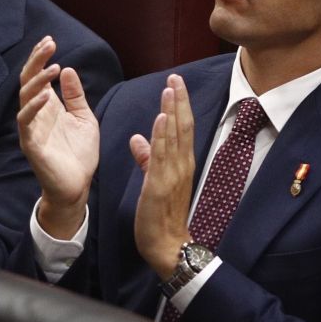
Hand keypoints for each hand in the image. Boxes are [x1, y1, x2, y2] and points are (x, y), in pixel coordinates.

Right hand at [17, 36, 98, 238]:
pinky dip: (34, 107)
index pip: (37, 76)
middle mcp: (35, 114)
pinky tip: (46, 96)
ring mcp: (31, 129)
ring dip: (37, 81)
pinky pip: (26, 123)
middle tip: (49, 44)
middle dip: (36, 61)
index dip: (41, 57)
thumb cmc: (79, 153)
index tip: (50, 40)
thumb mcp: (84, 118)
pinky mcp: (31, 145)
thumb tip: (68, 70)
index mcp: (47, 106)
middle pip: (28, 81)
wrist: (78, 185)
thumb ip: (75, 96)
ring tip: (52, 66)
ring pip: (25, 98)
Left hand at [131, 74, 194, 279]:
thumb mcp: (154, 181)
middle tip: (176, 76)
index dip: (180, 104)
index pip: (182, 128)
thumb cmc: (162, 215)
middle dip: (179, 100)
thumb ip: (148, 159)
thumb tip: (138, 139)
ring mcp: (172, 174)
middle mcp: (181, 165)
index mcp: (181, 163)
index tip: (176, 83)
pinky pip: (161, 156)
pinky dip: (162, 135)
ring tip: (169, 88)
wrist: (167, 245)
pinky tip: (161, 119)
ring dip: (171, 110)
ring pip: (174, 136)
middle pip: (182, 126)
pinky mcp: (159, 185)